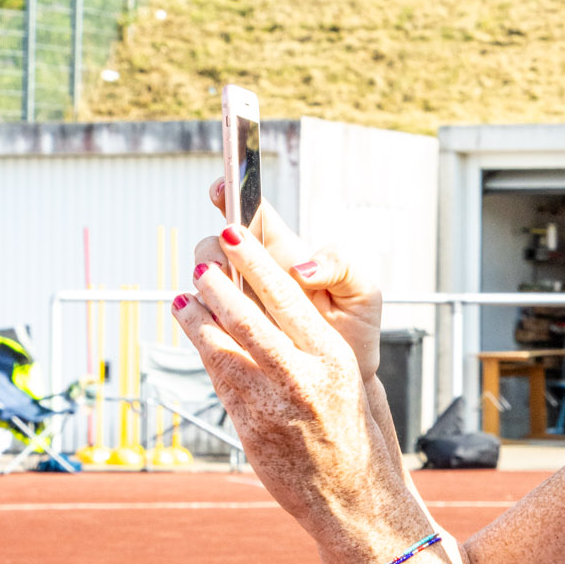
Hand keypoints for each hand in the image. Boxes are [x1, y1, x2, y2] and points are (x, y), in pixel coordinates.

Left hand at [173, 224, 410, 556]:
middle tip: (202, 256)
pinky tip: (189, 324)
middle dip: (221, 282)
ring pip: (226, 345)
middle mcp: (306, 376)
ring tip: (186, 291)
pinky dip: (200, 345)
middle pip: (252, 316)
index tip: (234, 233)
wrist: (352, 497)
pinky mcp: (252, 425)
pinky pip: (219, 376)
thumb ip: (303, 345)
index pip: (288, 298)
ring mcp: (276, 403)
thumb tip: (258, 303)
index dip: (256, 262)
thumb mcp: (338, 381)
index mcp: (333, 357)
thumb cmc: (346, 434)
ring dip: (201, 313)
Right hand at [197, 179, 384, 380]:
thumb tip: (301, 268)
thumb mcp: (363, 292)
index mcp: (287, 252)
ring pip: (206, 276)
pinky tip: (211, 319)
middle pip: (219, 243)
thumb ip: (341, 267)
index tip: (221, 187)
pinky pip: (205, 314)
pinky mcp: (232, 329)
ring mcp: (242, 299)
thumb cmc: (355, 328)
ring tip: (217, 291)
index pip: (256, 215)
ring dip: (204, 279)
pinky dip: (201, 313)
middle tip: (220, 265)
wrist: (348, 376)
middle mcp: (259, 271)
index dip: (235, 194)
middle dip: (213, 247)